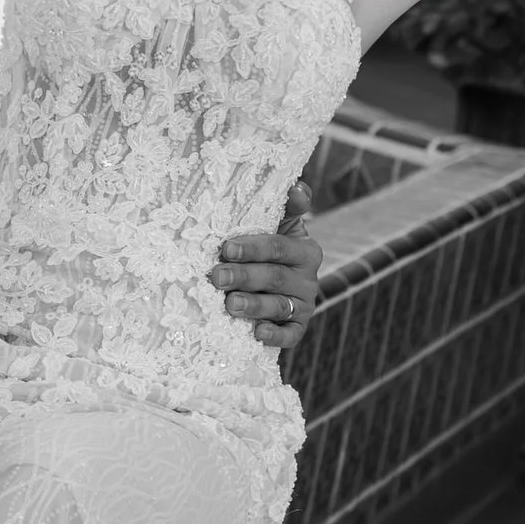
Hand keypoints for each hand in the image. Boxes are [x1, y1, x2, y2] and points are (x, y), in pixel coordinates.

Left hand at [212, 182, 323, 351]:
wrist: (275, 284)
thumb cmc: (269, 248)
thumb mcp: (280, 224)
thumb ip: (286, 205)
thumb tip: (295, 187)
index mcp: (305, 250)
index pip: (278, 247)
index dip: (252, 248)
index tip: (226, 248)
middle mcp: (308, 279)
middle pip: (274, 277)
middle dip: (244, 277)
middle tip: (217, 276)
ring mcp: (303, 305)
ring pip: (279, 306)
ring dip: (254, 306)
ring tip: (230, 304)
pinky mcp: (297, 329)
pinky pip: (289, 335)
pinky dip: (274, 336)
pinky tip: (257, 333)